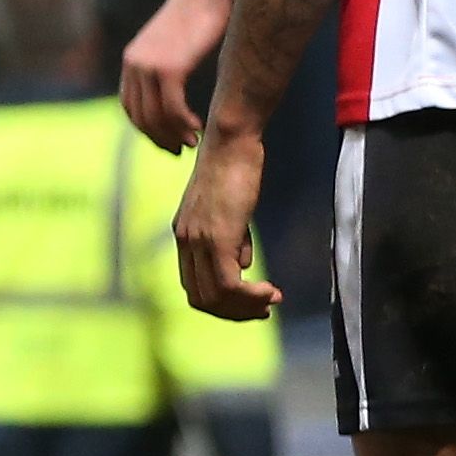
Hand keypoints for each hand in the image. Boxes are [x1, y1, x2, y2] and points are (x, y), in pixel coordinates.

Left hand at [119, 0, 230, 151]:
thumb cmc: (201, 14)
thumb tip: (175, 91)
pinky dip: (185, 124)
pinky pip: (173, 108)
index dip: (146, 129)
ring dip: (174, 135)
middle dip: (159, 139)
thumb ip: (168, 67)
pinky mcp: (169, 67)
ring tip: (192, 144)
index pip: (130, 107)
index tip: (166, 141)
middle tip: (180, 152)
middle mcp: (134, 64)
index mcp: (132, 59)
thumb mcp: (176, 44)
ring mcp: (149, 66)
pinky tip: (199, 128)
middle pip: (140, 117)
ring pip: (156, 116)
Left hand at [172, 127, 280, 319]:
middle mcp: (185, 241)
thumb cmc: (237, 169)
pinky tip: (270, 291)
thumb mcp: (231, 210)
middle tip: (264, 309)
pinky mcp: (216, 236)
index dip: (223, 303)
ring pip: (214, 296)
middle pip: (201, 299)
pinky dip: (250, 296)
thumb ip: (233, 239)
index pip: (195, 286)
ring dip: (245, 307)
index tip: (252, 302)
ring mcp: (198, 240)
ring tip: (271, 301)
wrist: (231, 142)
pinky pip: (228, 284)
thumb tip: (243, 266)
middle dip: (234, 312)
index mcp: (185, 236)